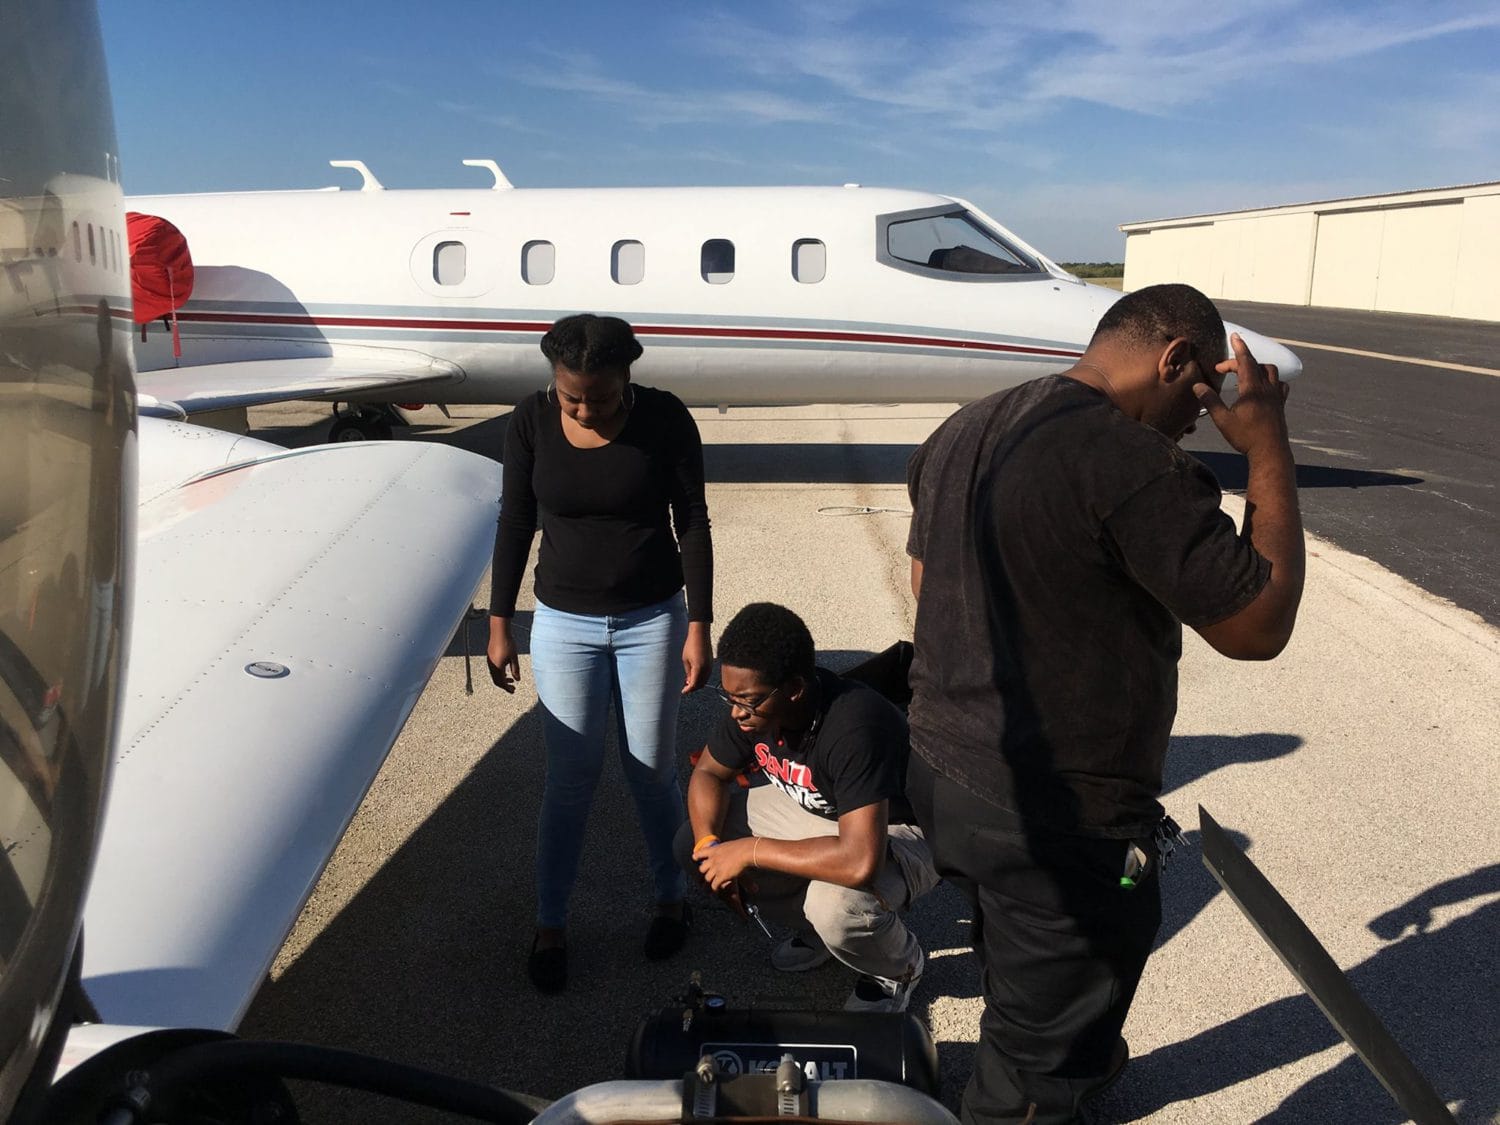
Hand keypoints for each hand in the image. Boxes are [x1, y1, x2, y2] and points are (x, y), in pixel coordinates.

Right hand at [487, 616, 520, 692]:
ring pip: (494, 675)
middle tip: (513, 688)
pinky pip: (493, 670)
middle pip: (496, 681)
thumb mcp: (514, 658)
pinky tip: (506, 671)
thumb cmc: (508, 644)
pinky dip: (499, 674)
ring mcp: (489, 662)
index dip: (507, 688)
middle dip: (504, 685)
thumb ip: (515, 669)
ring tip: (511, 680)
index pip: (501, 682)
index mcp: (497, 667)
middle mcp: (492, 666)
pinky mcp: (490, 658)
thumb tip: (517, 679)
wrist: (499, 632)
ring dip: (502, 679)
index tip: (513, 691)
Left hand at [682, 621, 711, 693]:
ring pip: (705, 680)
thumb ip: (688, 672)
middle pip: (700, 684)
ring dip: (697, 683)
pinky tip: (695, 675)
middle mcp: (706, 669)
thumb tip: (689, 681)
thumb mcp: (685, 660)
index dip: (688, 690)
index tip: (683, 691)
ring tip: (689, 681)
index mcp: (699, 669)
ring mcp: (710, 666)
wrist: (700, 634)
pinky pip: (707, 675)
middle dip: (693, 688)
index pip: (694, 685)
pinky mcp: (711, 663)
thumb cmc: (690, 645)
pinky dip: (701, 678)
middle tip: (685, 687)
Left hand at [694, 836, 754, 892]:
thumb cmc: (742, 846)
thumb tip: (733, 850)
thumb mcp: (729, 845)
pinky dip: (714, 889)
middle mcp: (713, 859)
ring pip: (707, 878)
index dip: (696, 857)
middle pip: (701, 869)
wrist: (745, 851)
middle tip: (702, 879)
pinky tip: (716, 891)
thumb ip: (726, 849)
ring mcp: (716, 868)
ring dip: (707, 885)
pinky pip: (714, 885)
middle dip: (703, 874)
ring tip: (707, 889)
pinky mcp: (721, 876)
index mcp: (714, 850)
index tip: (695, 859)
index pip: (699, 853)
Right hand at [1196, 332, 1290, 458]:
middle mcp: (1266, 388)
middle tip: (1223, 370)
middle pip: (1255, 364)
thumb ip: (1210, 401)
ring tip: (1244, 374)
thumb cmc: (1245, 437)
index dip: (1239, 348)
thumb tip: (1198, 386)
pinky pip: (1280, 384)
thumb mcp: (1223, 420)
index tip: (1234, 337)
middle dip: (1240, 361)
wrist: (1270, 451)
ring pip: (1271, 371)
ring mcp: (1276, 395)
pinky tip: (1265, 386)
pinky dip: (1272, 379)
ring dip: (1257, 367)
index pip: (1245, 361)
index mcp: (1252, 389)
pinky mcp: (1280, 404)